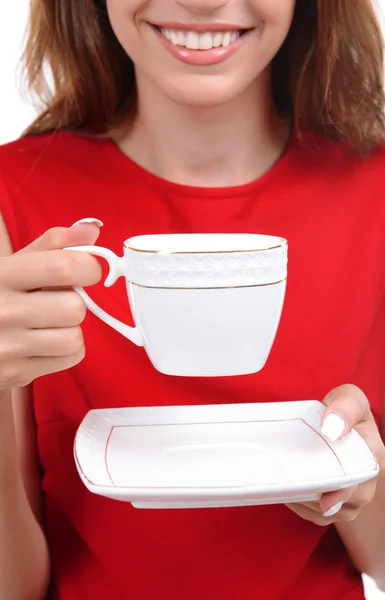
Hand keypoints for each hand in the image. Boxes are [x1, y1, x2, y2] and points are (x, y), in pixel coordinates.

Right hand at [0, 219, 102, 388]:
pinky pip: (71, 358)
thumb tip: (91, 230)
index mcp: (1, 276)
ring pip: (75, 337)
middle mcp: (3, 311)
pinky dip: (66, 350)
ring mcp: (8, 347)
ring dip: (70, 329)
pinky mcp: (17, 373)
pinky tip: (44, 342)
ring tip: (47, 324)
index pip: (62, 267)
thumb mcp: (10, 264)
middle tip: (54, 302)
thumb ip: (51, 246)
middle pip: (74, 307)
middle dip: (73, 303)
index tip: (86, 270)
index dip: (88, 267)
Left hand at [286, 384, 384, 524]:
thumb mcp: (350, 398)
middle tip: (289, 486)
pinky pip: (315, 515)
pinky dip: (299, 505)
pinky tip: (286, 489)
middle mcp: (365, 483)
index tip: (324, 499)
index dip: (342, 493)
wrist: (337, 424)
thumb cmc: (344, 410)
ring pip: (325, 512)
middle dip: (314, 497)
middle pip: (340, 503)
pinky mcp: (334, 505)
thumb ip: (345, 406)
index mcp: (372, 458)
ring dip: (304, 501)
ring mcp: (350, 498)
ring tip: (284, 483)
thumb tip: (332, 427)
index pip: (360, 482)